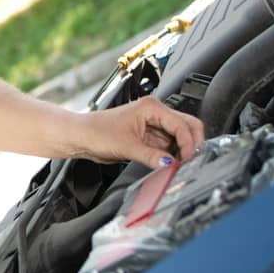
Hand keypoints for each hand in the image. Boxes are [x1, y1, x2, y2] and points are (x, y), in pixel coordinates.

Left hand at [70, 97, 204, 169]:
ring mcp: (153, 124)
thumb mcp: (127, 146)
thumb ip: (152, 156)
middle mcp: (155, 113)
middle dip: (192, 143)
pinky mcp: (148, 136)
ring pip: (178, 137)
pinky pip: (168, 144)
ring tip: (181, 165)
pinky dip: (172, 154)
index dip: (189, 143)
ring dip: (182, 150)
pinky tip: (171, 163)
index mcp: (152, 107)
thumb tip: (171, 164)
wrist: (81, 136)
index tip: (189, 159)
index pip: (182, 124)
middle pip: (186, 126)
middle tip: (192, 161)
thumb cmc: (97, 132)